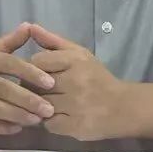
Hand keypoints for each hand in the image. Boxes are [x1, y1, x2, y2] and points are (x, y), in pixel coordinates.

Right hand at [0, 23, 56, 133]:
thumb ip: (6, 44)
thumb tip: (30, 27)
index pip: (6, 63)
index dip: (29, 73)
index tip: (50, 83)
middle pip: (1, 88)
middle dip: (27, 99)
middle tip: (48, 109)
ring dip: (17, 115)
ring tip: (37, 120)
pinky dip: (0, 127)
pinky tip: (17, 128)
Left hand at [29, 24, 126, 140]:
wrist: (122, 107)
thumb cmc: (96, 78)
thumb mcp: (78, 54)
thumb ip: (53, 41)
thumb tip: (30, 26)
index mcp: (75, 60)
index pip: (37, 62)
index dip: (34, 69)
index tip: (41, 74)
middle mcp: (75, 82)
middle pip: (36, 85)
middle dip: (35, 89)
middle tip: (42, 91)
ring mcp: (75, 105)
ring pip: (40, 105)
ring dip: (41, 106)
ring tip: (50, 104)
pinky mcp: (75, 126)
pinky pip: (49, 124)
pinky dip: (50, 122)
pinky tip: (59, 117)